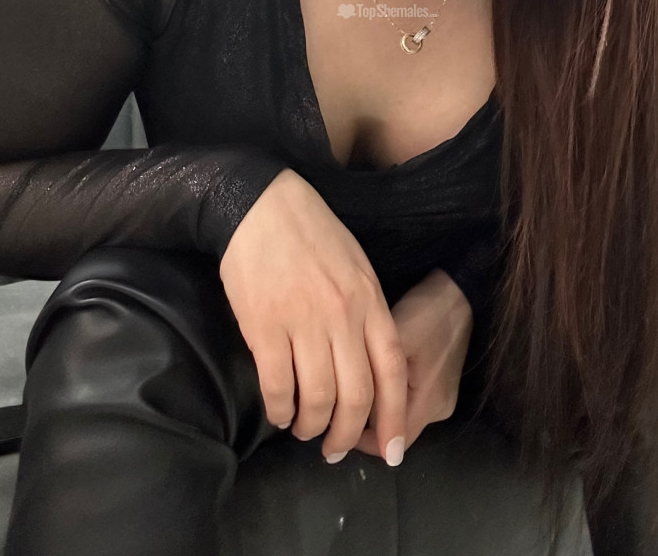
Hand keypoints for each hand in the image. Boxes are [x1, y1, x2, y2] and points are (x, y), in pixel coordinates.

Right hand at [218, 168, 408, 465]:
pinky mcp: (265, 325)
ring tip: (304, 431)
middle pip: (357, 395)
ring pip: (318, 398)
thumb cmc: (313, 235)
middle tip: (335, 450)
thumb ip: (367, 314)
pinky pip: (277, 385)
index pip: (392, 372)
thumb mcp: (357, 268)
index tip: (391, 451)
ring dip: (312, 427)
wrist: (263, 205)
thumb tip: (371, 365)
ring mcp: (304, 321)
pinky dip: (280, 410)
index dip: (394, 418)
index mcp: (370, 301)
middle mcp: (343, 316)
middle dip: (348, 434)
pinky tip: (279, 414)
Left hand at [350, 268, 473, 458]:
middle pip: (393, 432)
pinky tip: (371, 374)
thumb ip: (373, 375)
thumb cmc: (427, 312)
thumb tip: (337, 401)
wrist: (461, 289)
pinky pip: (408, 400)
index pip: (388, 443)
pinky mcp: (441, 383)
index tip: (329, 420)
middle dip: (362, 423)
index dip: (356, 437)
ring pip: (399, 416)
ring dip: (374, 408)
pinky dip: (387, 394)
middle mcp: (438, 410)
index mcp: (429, 404)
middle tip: (332, 403)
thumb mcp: (395, 340)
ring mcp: (442, 397)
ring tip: (347, 387)